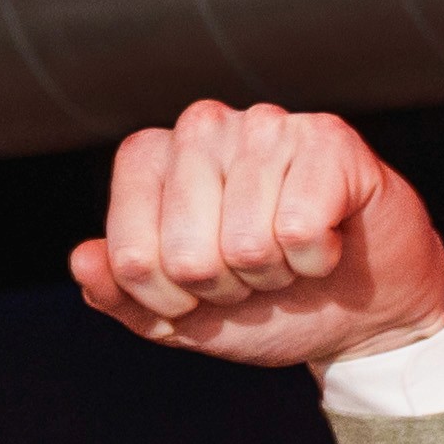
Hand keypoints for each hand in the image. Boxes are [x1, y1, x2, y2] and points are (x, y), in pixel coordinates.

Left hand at [68, 103, 443, 369]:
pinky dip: (316, 259)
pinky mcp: (327, 139)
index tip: (197, 294)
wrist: (360, 316)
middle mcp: (202, 127)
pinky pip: (298, 230)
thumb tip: (83, 260)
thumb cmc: (267, 304)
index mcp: (153, 159)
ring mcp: (265, 125)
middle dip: (224, 289)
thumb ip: (122, 296)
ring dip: (274, 275)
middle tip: (253, 274)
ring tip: (289, 257)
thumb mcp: (181, 318)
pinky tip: (325, 242)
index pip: (129, 253)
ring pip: (245, 244)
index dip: (166, 299)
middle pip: (185, 254)